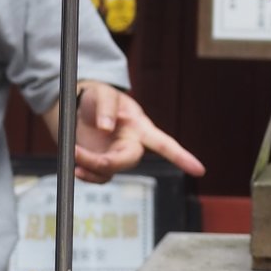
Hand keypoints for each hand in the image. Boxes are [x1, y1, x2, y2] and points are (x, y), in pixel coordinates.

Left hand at [43, 81, 205, 182]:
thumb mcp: (103, 93)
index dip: (182, 157)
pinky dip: (84, 174)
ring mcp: (114, 156)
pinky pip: (98, 177)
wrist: (75, 107)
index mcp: (140, 128)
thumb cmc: (97, 97)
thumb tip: (106, 127)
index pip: (165, 144)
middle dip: (105, 161)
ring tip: (72, 152)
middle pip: (129, 161)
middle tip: (78, 152)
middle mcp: (131, 144)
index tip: (199, 169)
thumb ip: (106, 106)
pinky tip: (73, 164)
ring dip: (89, 166)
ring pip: (110, 171)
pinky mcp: (99, 164)